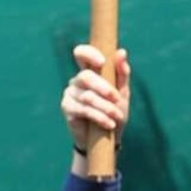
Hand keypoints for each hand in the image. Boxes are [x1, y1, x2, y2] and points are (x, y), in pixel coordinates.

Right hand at [63, 44, 130, 159]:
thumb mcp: (123, 93)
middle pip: (85, 76)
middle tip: (117, 98)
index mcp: (90, 72)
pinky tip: (109, 124)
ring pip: (87, 96)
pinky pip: (83, 110)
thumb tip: (122, 51)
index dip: (89, 54)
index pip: (81, 54)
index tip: (102, 62)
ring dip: (105, 107)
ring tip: (117, 116)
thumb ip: (122, 73)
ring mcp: (70, 94)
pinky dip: (99, 117)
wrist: (109, 139)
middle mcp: (77, 80)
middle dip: (104, 88)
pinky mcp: (67, 108)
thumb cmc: (115, 112)